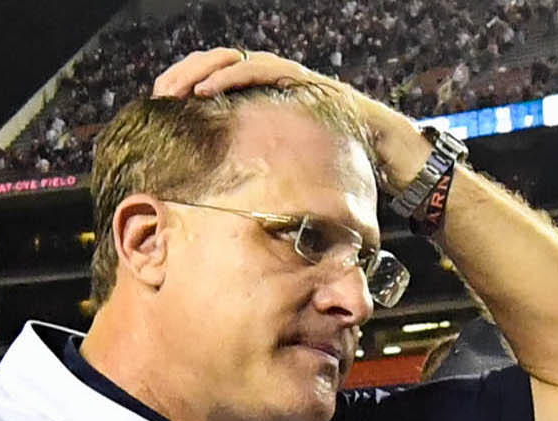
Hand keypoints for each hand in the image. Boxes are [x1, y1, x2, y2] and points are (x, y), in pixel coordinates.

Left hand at [151, 48, 428, 187]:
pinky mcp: (307, 81)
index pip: (219, 93)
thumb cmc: (348, 180)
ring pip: (237, 64)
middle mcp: (277, 92)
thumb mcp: (294, 187)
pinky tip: (210, 90)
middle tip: (163, 95)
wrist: (394, 164)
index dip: (191, 97)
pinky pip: (263, 70)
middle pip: (221, 71)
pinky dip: (234, 76)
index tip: (164, 112)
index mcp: (268, 114)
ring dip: (204, 72)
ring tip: (179, 89)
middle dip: (188, 78)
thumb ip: (267, 191)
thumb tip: (233, 219)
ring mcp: (293, 84)